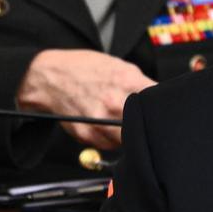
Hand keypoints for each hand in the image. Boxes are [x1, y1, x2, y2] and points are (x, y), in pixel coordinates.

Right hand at [16, 50, 155, 148]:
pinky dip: (114, 140)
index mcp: (127, 81)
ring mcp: (101, 121)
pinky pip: (110, 145)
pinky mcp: (88, 135)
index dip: (163, 106)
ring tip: (126, 124)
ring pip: (130, 139)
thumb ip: (141, 82)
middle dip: (148, 121)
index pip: (159, 100)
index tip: (163, 109)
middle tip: (146, 119)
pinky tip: (109, 127)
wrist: (49, 78)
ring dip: (132, 134)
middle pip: (146, 122)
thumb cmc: (84, 69)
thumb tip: (160, 95)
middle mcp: (115, 102)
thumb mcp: (119, 66)